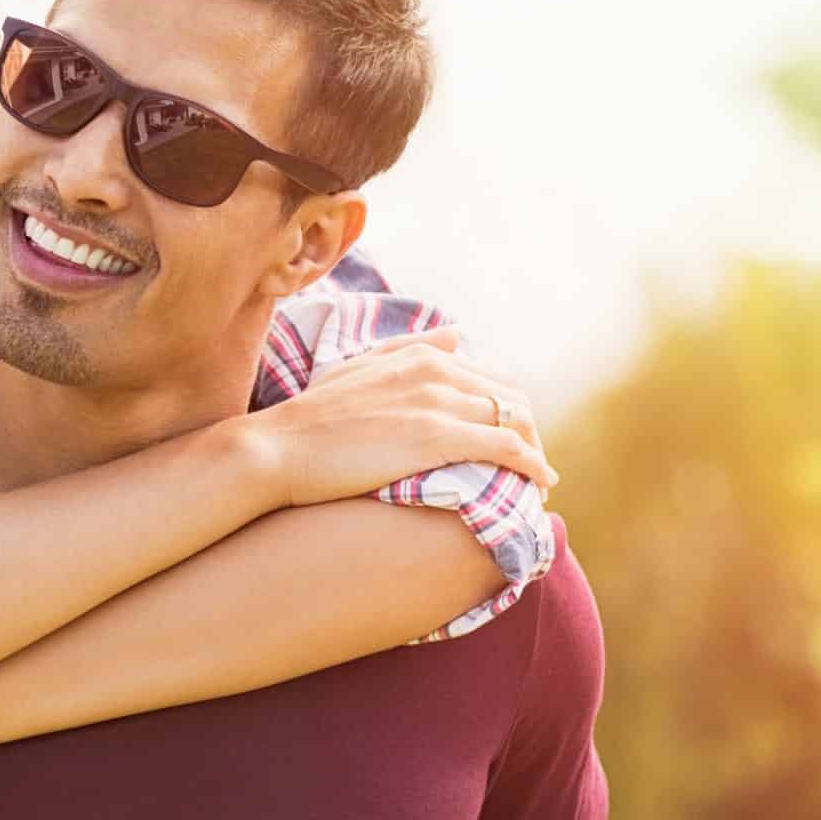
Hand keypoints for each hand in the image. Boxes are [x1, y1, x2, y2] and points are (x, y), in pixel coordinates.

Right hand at [243, 325, 556, 508]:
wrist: (280, 448)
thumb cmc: (310, 418)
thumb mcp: (358, 368)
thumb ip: (409, 349)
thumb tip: (456, 334)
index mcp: (419, 354)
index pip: (491, 376)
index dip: (509, 409)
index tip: (510, 437)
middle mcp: (437, 370)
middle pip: (512, 397)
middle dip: (530, 431)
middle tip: (530, 465)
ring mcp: (439, 402)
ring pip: (516, 421)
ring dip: (536, 451)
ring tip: (537, 480)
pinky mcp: (439, 437)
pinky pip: (507, 447)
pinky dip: (533, 465)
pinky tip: (540, 485)